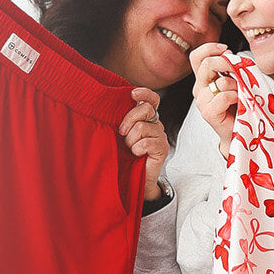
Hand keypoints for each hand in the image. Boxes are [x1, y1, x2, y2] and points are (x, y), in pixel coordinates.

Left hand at [118, 87, 169, 201]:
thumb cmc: (124, 156)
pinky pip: (145, 143)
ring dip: (130, 140)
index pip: (152, 99)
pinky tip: (137, 155)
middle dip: (128, 120)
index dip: (145, 93)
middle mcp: (156, 124)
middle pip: (145, 109)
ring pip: (142, 127)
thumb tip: (110, 106)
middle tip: (121, 133)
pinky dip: (136, 150)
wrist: (133, 179)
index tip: (132, 94)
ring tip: (130, 149)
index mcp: (147, 118)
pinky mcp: (162, 148)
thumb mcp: (120, 134)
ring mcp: (161, 136)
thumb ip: (122, 121)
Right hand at [187, 43, 239, 156]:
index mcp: (204, 78)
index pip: (197, 57)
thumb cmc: (240, 105)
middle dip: (227, 63)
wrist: (240, 130)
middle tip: (239, 72)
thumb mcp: (236, 80)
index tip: (227, 50)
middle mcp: (200, 88)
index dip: (209, 48)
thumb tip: (230, 55)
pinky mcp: (208, 113)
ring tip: (241, 93)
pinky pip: (223, 96)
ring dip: (237, 84)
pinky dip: (235, 96)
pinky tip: (238, 101)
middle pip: (206, 64)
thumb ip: (230, 68)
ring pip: (220, 81)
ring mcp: (202, 101)